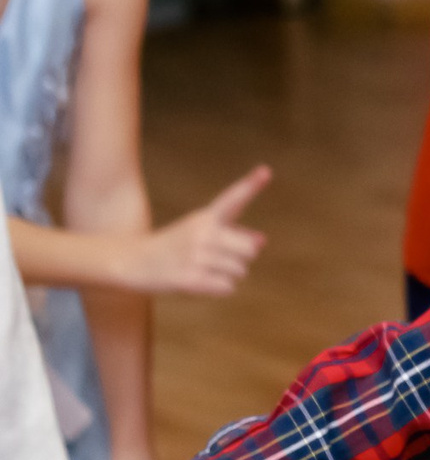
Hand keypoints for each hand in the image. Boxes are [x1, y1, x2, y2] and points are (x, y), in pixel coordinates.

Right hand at [114, 165, 268, 295]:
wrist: (132, 261)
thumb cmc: (173, 245)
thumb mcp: (199, 231)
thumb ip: (233, 232)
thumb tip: (261, 241)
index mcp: (205, 217)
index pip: (233, 199)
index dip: (251, 185)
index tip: (267, 170)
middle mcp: (202, 232)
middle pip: (250, 250)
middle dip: (240, 258)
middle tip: (215, 258)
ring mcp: (195, 255)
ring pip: (240, 271)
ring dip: (227, 275)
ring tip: (202, 268)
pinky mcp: (189, 279)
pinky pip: (227, 288)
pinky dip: (218, 289)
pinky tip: (199, 281)